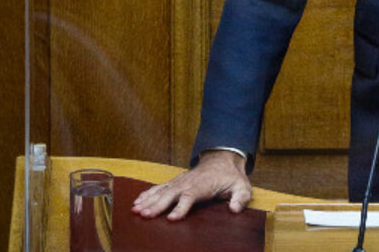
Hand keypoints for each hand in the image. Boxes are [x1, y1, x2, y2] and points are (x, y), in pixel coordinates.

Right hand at [131, 149, 251, 220]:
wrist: (223, 159)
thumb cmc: (231, 177)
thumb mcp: (242, 187)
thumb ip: (240, 198)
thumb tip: (234, 209)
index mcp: (203, 185)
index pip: (190, 197)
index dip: (181, 208)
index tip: (172, 218)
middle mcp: (188, 182)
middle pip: (171, 195)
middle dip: (157, 205)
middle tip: (144, 215)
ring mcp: (180, 182)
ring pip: (161, 191)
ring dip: (148, 200)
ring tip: (135, 210)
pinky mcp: (175, 183)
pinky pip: (159, 188)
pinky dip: (147, 194)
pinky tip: (137, 202)